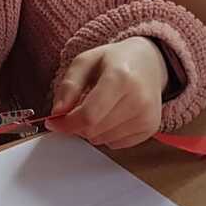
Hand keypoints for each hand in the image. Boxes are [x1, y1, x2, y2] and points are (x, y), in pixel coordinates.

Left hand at [46, 38, 168, 148]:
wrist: (150, 62)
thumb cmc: (116, 61)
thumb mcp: (86, 61)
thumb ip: (69, 85)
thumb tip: (57, 112)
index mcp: (121, 78)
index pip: (88, 115)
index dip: (66, 123)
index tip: (54, 121)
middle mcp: (138, 99)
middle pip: (93, 130)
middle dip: (78, 124)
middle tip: (79, 107)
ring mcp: (146, 116)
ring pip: (102, 140)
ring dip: (93, 129)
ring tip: (100, 107)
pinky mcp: (150, 128)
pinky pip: (115, 144)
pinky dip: (107, 134)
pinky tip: (113, 115)